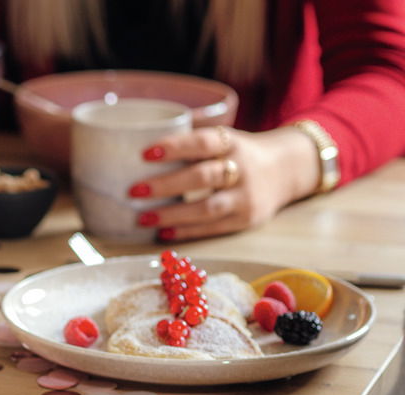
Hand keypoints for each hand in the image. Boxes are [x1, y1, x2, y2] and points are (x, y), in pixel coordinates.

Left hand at [129, 126, 316, 240]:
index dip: (175, 147)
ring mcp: (246, 197)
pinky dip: (185, 231)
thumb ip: (192, 137)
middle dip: (165, 185)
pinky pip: (212, 228)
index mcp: (232, 143)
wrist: (288, 169)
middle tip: (133, 190)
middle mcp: (242, 169)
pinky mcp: (246, 219)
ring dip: (171, 215)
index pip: (203, 142)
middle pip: (202, 177)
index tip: (144, 153)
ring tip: (141, 218)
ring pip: (206, 208)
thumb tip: (139, 135)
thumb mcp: (225, 137)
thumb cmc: (239, 153)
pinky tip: (162, 232)